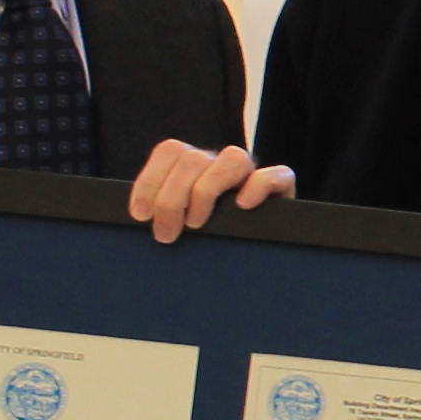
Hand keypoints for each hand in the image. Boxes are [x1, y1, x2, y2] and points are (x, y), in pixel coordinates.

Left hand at [132, 137, 292, 240]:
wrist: (247, 268)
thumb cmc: (203, 245)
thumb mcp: (176, 226)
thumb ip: (161, 214)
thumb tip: (139, 217)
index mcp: (192, 166)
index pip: (170, 151)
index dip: (150, 180)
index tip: (140, 215)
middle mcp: (220, 164)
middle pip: (193, 158)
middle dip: (171, 199)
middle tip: (166, 234)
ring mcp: (251, 174)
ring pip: (234, 157)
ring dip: (207, 190)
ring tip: (196, 224)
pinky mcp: (281, 189)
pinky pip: (277, 174)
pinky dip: (258, 186)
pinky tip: (242, 206)